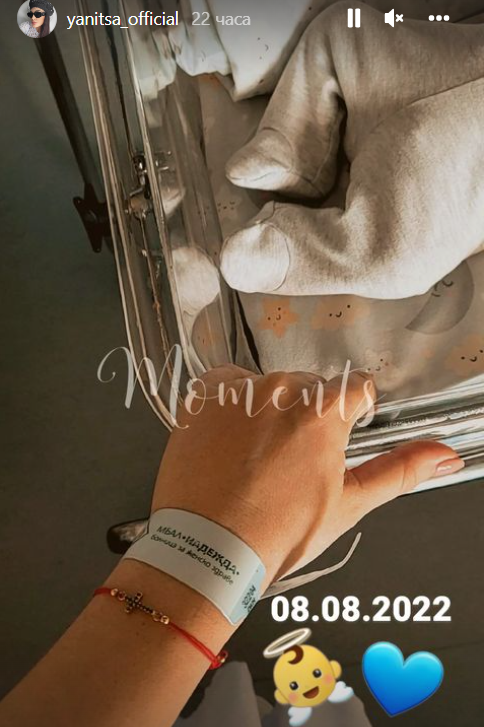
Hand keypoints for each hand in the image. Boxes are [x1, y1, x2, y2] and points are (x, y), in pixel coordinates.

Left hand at [152, 365, 463, 585]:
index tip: (334, 440)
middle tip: (288, 462)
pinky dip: (230, 405)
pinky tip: (227, 442)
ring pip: (269, 387)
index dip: (351, 416)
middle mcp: (282, 389)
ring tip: (254, 458)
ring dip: (267, 410)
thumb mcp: (347, 503)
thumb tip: (443, 455)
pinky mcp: (204, 396)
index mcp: (323, 411)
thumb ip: (398, 470)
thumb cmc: (278, 531)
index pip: (355, 389)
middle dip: (305, 417)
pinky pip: (227, 385)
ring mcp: (239, 390)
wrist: (207, 547)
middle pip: (309, 388)